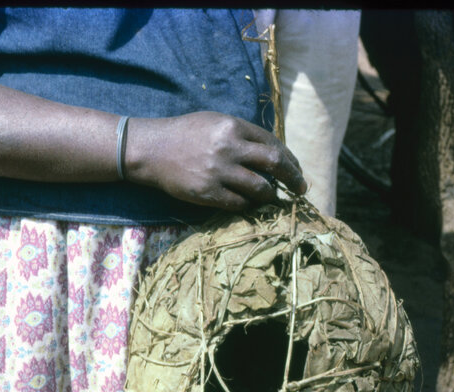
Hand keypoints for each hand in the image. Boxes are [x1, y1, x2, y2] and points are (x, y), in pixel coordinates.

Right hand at [124, 111, 306, 211]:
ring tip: (273, 198)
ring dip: (271, 196)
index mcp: (233, 126)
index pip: (273, 144)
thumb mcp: (215, 123)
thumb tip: (273, 152)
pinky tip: (251, 204)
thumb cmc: (186, 134)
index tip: (297, 169)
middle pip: (275, 164)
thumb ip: (243, 134)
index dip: (290, 159)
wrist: (152, 150)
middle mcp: (229, 148)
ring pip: (261, 189)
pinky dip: (250, 206)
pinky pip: (240, 204)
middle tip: (302, 188)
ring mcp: (218, 172)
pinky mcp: (207, 193)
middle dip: (294, 178)